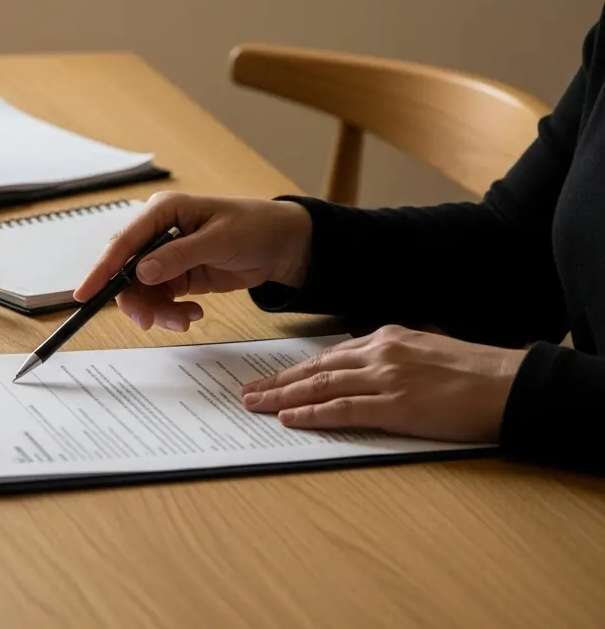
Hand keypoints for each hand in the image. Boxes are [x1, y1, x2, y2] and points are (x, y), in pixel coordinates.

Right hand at [74, 192, 312, 331]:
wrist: (283, 245)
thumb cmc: (255, 228)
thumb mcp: (219, 240)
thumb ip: (179, 256)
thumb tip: (141, 272)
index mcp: (162, 211)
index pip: (123, 242)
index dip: (101, 269)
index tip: (86, 294)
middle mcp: (157, 232)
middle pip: (125, 271)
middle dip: (135, 299)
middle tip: (149, 321)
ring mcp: (166, 256)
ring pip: (142, 291)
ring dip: (158, 311)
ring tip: (185, 320)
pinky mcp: (176, 275)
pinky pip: (160, 300)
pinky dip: (172, 312)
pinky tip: (194, 314)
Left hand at [240, 325, 527, 441]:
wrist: (508, 384)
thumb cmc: (474, 373)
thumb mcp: (428, 350)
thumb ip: (395, 357)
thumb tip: (369, 370)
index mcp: (388, 338)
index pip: (330, 355)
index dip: (297, 369)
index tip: (273, 377)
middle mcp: (380, 353)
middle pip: (315, 369)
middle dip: (277, 382)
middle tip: (247, 392)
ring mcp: (385, 379)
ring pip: (320, 387)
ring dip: (282, 397)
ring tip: (255, 405)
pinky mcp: (395, 406)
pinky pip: (342, 409)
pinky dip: (312, 414)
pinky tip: (289, 418)